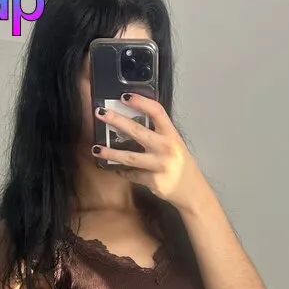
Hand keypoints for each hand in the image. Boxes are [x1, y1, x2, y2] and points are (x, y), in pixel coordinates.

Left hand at [93, 94, 205, 210]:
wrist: (192, 191)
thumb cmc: (180, 164)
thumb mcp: (175, 144)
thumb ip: (158, 134)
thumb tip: (132, 122)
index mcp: (172, 135)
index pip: (157, 111)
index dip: (140, 102)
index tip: (124, 96)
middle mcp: (166, 148)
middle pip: (137, 131)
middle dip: (116, 120)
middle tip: (100, 113)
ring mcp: (160, 165)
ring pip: (130, 157)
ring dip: (110, 153)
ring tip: (96, 149)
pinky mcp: (154, 181)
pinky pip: (133, 175)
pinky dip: (124, 172)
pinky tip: (117, 169)